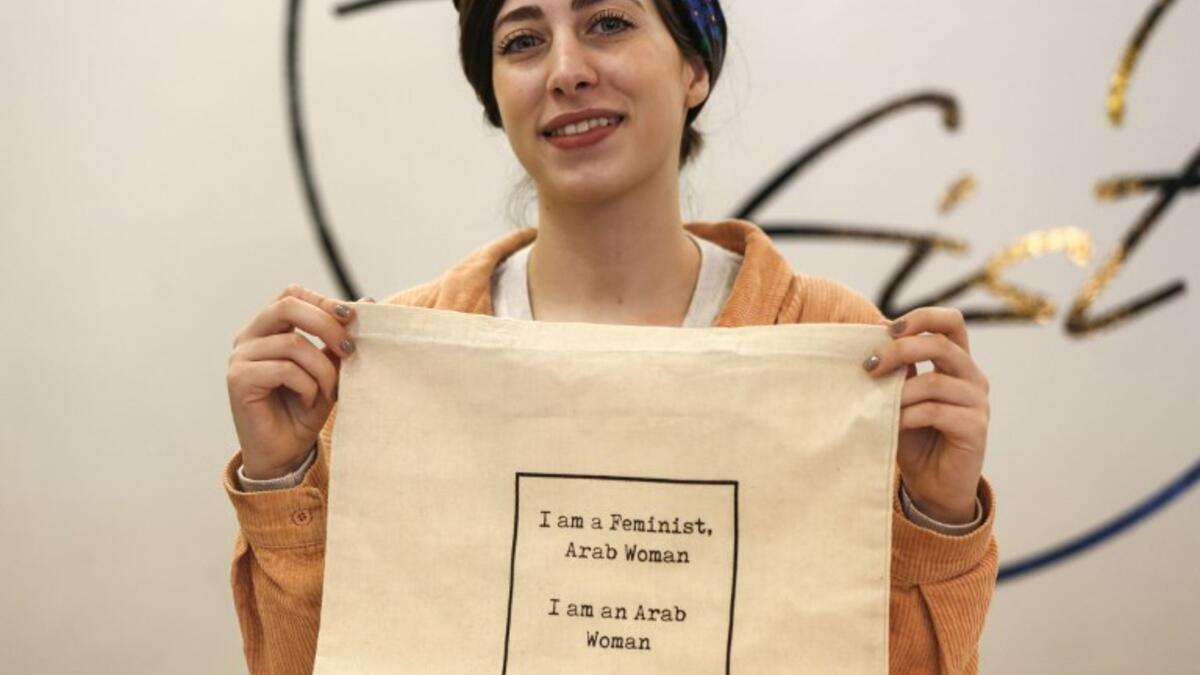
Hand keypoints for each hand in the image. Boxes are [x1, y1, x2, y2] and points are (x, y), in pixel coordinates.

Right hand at [226, 285, 374, 479]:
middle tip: (348, 350)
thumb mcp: (328, 369)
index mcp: (268, 328)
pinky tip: (309, 400)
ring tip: (330, 390)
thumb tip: (367, 301)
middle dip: (327, 325)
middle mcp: (249, 337)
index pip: (292, 294)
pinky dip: (307, 385)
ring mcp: (240, 357)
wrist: (285, 452)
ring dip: (322, 369)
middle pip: (288, 306)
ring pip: (293, 343)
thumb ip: (337, 340)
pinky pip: (285, 369)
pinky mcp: (239, 379)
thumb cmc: (305, 409)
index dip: (324, 301)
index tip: (352, 319)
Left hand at [863, 307, 989, 524]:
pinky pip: (936, 412)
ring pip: (935, 382)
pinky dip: (907, 416)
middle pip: (941, 344)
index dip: (921, 317)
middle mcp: (972, 377)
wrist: (931, 485)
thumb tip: (875, 329)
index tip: (886, 330)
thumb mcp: (900, 396)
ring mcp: (977, 402)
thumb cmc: (913, 436)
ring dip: (899, 392)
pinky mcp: (975, 428)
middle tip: (869, 365)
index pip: (950, 321)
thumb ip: (897, 368)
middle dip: (900, 350)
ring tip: (877, 404)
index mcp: (956, 362)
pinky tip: (892, 424)